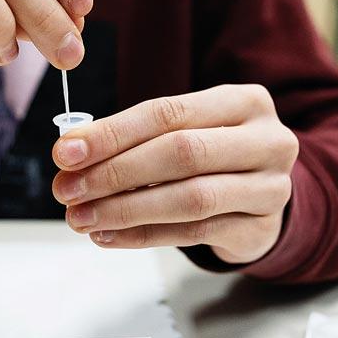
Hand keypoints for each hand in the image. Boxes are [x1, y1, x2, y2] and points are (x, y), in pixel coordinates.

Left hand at [51, 84, 299, 264]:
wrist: (264, 197)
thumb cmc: (216, 156)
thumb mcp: (187, 131)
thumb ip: (136, 137)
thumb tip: (72, 152)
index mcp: (245, 102)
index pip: (169, 113)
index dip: (113, 133)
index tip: (66, 152)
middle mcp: (268, 141)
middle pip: (182, 153)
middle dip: (115, 172)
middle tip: (68, 189)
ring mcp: (271, 188)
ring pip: (190, 198)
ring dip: (125, 209)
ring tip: (82, 218)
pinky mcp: (261, 229)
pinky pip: (194, 233)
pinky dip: (144, 235)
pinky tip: (109, 235)